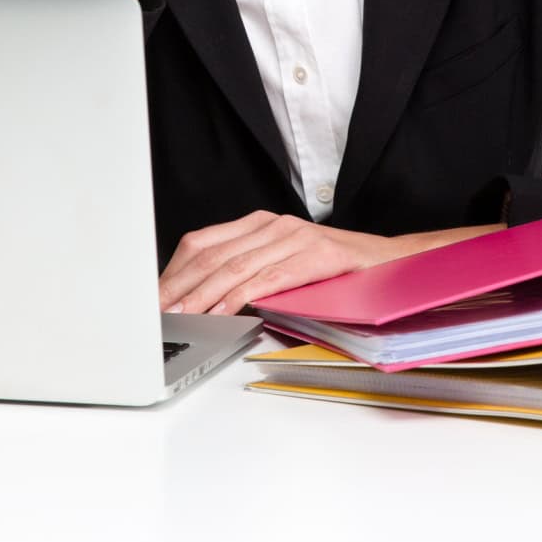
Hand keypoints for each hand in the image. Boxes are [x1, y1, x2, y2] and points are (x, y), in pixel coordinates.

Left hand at [157, 212, 410, 316]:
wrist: (388, 261)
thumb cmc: (334, 269)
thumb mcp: (282, 265)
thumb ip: (247, 273)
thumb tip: (202, 301)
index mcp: (259, 224)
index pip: (202, 244)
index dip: (174, 273)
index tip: (152, 299)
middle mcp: (273, 225)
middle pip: (212, 255)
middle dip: (180, 288)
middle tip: (157, 313)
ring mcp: (294, 237)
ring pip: (236, 266)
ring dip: (203, 296)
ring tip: (182, 317)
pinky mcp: (315, 255)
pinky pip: (270, 277)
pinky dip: (242, 296)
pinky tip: (223, 313)